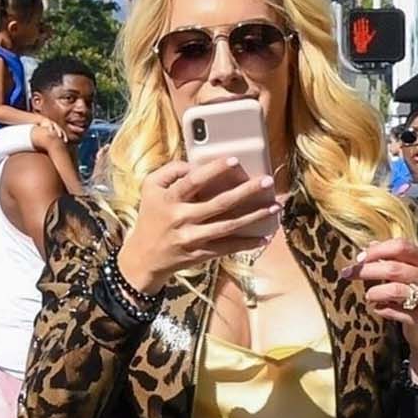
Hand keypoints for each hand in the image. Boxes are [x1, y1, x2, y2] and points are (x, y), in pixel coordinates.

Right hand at [117, 157, 279, 294]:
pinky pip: (227, 248)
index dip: (214, 170)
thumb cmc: (151, 216)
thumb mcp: (150, 188)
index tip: (235, 160)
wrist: (143, 257)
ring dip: (254, 217)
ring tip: (274, 207)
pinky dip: (246, 243)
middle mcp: (181, 218)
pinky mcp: (200, 254)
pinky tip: (264, 237)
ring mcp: (191, 238)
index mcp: (168, 199)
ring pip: (228, 227)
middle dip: (246, 192)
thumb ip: (170, 171)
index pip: (193, 181)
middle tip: (268, 182)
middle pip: (218, 203)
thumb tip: (195, 163)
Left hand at [353, 237, 417, 381]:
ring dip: (374, 292)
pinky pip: (395, 312)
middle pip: (393, 269)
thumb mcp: (406, 271)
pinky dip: (382, 310)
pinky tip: (379, 309)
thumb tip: (369, 246)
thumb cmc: (413, 292)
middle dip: (367, 271)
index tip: (359, 258)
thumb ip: (390, 257)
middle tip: (349, 274)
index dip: (377, 251)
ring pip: (394, 290)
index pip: (400, 246)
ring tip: (368, 295)